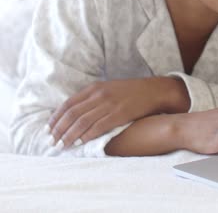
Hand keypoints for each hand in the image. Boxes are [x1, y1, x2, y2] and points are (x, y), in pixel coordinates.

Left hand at [46, 77, 185, 149]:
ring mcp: (109, 104)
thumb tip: (74, 112)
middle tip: (51, 142)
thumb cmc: (130, 91)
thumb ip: (92, 97)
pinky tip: (80, 143)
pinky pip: (98, 127)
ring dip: (69, 135)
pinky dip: (86, 136)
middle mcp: (99, 94)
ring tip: (62, 145)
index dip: (55, 118)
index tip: (48, 129)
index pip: (68, 103)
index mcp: (95, 87)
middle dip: (59, 129)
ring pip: (82, 122)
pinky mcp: (119, 114)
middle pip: (72, 114)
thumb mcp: (108, 88)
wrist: (154, 90)